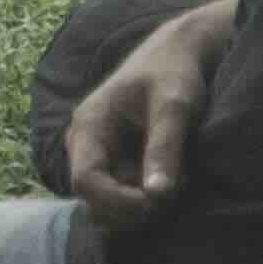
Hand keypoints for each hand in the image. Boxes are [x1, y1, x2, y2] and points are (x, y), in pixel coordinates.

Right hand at [66, 0, 237, 226]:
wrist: (177, 54)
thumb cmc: (174, 73)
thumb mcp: (174, 106)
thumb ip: (165, 148)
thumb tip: (158, 196)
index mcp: (89, 125)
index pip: (85, 181)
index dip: (117, 201)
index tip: (156, 202)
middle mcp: (84, 144)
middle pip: (92, 200)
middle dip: (131, 209)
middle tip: (173, 196)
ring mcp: (98, 156)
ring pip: (106, 205)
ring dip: (139, 208)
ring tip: (176, 184)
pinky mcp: (114, 163)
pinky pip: (120, 197)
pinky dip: (144, 201)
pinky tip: (170, 182)